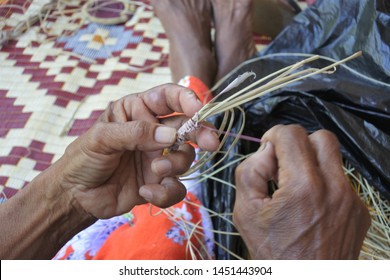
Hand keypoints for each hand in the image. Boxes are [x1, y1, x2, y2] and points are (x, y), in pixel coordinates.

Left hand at [57, 84, 218, 218]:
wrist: (76, 196)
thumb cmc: (83, 159)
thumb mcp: (102, 138)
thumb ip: (135, 132)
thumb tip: (170, 135)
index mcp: (138, 111)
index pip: (169, 98)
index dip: (187, 98)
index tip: (199, 109)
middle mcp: (153, 132)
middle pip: (187, 127)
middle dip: (201, 133)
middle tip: (211, 143)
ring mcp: (158, 157)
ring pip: (185, 157)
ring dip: (175, 164)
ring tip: (155, 169)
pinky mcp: (159, 182)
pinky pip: (176, 187)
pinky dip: (165, 192)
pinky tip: (144, 192)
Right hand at [233, 125, 369, 258]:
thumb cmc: (273, 253)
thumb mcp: (245, 212)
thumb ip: (249, 171)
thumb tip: (267, 151)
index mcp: (303, 187)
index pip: (292, 134)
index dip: (274, 136)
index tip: (267, 152)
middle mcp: (334, 189)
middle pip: (321, 137)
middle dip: (298, 144)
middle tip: (284, 165)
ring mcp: (352, 200)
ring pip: (333, 158)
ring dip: (312, 163)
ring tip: (297, 188)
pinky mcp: (360, 211)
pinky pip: (341, 181)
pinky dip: (324, 184)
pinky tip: (311, 206)